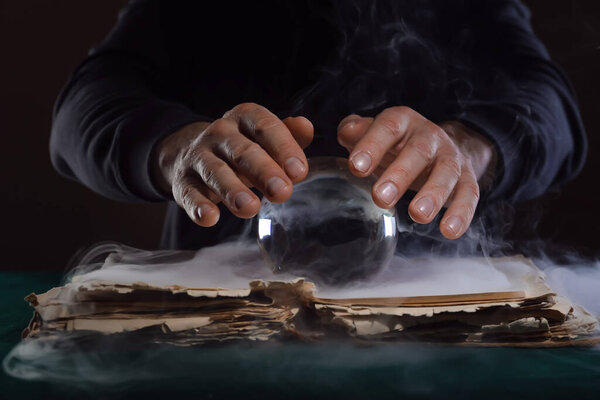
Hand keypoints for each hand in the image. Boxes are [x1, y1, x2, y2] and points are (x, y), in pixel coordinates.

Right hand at [151, 103, 313, 226]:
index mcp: (244, 118)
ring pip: (215, 172)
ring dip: (233, 190)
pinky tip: (210, 218)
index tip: (299, 172)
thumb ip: (289, 135)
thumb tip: (306, 128)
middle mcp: (220, 133)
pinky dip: (198, 206)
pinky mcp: (183, 182)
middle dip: (263, 171)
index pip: (265, 127)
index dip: (283, 147)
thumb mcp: (264, 138)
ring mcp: (198, 157)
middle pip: (242, 151)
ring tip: (251, 208)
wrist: (190, 154)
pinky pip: (190, 194)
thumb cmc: (241, 149)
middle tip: (282, 192)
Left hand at [337, 107, 495, 238]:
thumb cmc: (394, 144)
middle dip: (400, 174)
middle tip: (381, 197)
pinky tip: (449, 231)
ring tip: (418, 215)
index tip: (356, 167)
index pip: (388, 127)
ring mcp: (451, 156)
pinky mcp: (467, 177)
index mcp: (403, 121)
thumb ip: (356, 132)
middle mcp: (429, 135)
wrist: (438, 145)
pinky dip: (462, 212)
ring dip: (434, 194)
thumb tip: (347, 133)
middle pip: (418, 151)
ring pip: (447, 172)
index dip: (372, 146)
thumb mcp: (374, 134)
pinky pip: (469, 193)